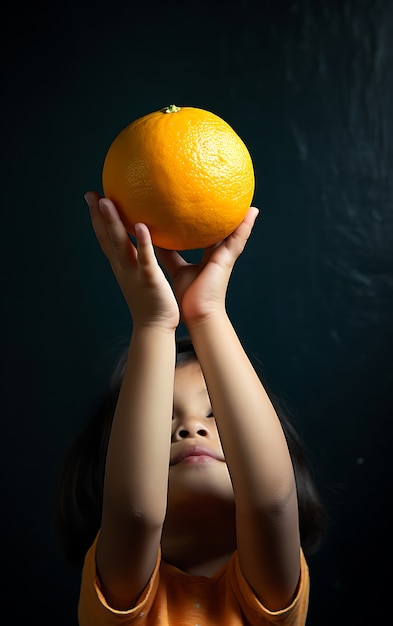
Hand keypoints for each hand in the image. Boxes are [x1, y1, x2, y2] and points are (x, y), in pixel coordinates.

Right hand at [85, 192, 178, 330]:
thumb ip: (143, 257)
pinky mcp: (149, 279)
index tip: (92, 198)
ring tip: (107, 201)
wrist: (154, 328)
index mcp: (122, 265)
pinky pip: (145, 259)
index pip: (106, 238)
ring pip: (120, 244)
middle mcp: (123, 267)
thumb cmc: (153, 302)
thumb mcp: (144, 275)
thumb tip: (148, 239)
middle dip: (97, 216)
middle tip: (91, 194)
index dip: (97, 219)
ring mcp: (133, 273)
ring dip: (113, 223)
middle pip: (107, 237)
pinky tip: (141, 226)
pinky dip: (142, 243)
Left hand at [156, 207, 258, 326]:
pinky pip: (239, 239)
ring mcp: (225, 258)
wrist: (198, 312)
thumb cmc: (188, 297)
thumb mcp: (176, 269)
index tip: (212, 217)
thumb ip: (169, 255)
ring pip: (236, 235)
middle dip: (230, 223)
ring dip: (244, 221)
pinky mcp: (227, 259)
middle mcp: (219, 257)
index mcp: (209, 260)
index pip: (211, 240)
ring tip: (250, 205)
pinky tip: (252, 213)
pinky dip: (246, 226)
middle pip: (226, 236)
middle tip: (235, 206)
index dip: (212, 230)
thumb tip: (155, 239)